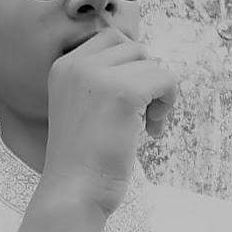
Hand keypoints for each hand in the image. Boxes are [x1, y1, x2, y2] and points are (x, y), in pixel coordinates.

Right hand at [42, 28, 176, 217]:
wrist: (72, 193)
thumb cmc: (83, 159)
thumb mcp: (82, 107)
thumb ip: (103, 80)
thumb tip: (148, 62)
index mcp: (64, 66)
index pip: (110, 38)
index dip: (129, 65)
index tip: (129, 98)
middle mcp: (77, 64)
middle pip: (134, 48)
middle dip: (145, 77)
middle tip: (142, 112)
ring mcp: (98, 76)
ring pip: (152, 63)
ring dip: (158, 92)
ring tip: (146, 124)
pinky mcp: (123, 93)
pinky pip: (166, 79)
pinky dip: (168, 102)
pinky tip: (152, 129)